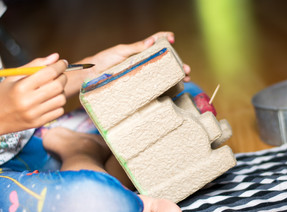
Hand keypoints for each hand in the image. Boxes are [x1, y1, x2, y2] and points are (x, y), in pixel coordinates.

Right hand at [0, 53, 67, 133]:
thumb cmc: (4, 94)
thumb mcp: (14, 76)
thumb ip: (35, 65)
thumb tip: (56, 57)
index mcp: (21, 87)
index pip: (49, 73)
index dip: (60, 66)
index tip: (63, 63)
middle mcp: (28, 101)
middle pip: (58, 86)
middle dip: (62, 77)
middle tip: (60, 75)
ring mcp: (34, 114)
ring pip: (61, 99)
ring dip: (61, 92)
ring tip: (52, 89)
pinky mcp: (39, 122)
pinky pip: (59, 111)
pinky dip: (58, 104)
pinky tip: (49, 101)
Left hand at [65, 32, 190, 96]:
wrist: (90, 79)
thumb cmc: (103, 62)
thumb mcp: (120, 52)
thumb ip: (136, 48)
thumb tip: (153, 41)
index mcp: (138, 52)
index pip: (155, 43)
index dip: (165, 39)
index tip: (172, 38)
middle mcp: (142, 63)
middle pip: (164, 62)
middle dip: (177, 64)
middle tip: (187, 69)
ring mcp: (141, 76)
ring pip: (162, 75)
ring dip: (175, 77)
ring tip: (184, 80)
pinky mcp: (137, 87)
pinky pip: (153, 87)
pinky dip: (165, 88)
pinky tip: (173, 90)